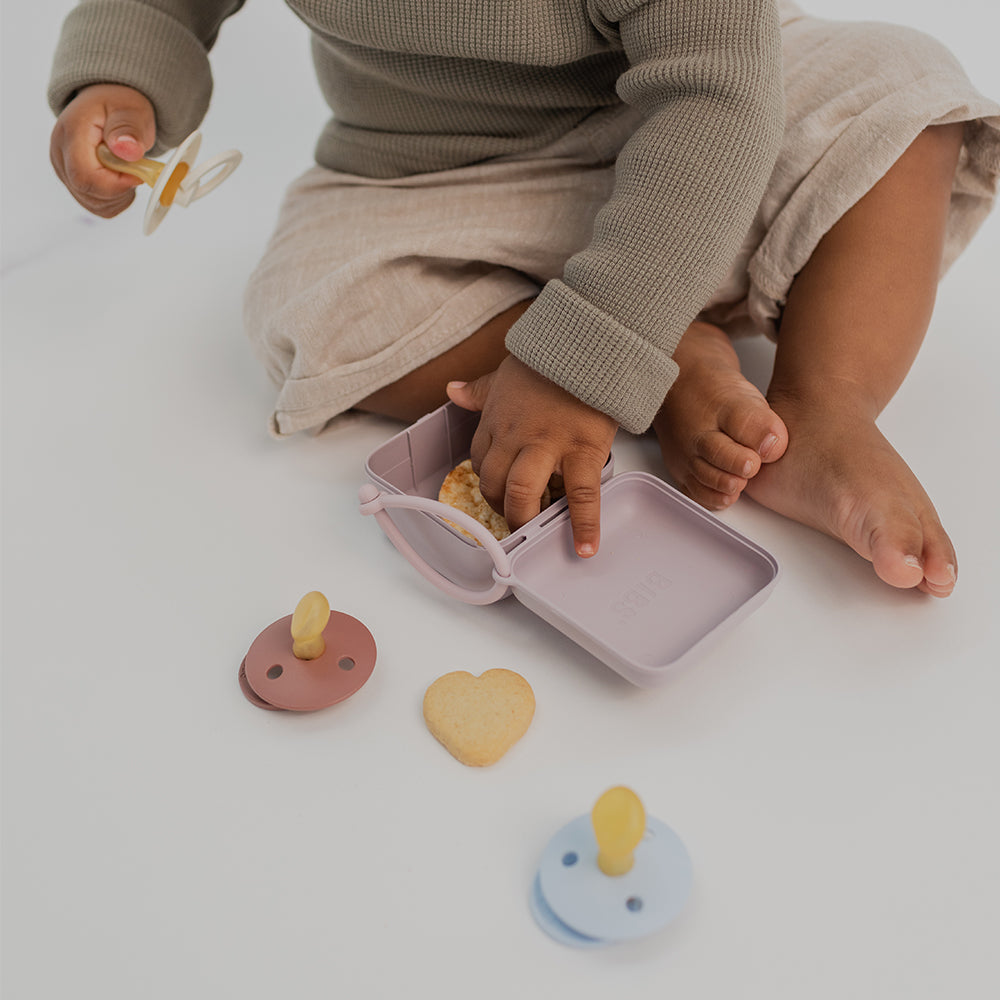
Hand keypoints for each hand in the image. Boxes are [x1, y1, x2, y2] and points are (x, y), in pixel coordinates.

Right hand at [50, 84, 155, 216]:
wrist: (108, 106)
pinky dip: (116, 200)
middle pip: (89, 193)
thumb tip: (127, 150)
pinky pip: (98, 207)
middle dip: (120, 189)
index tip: (136, 171)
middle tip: (134, 168)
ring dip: (120, 196)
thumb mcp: (131, 110)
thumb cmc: (119, 107)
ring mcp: (64, 172)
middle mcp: (60, 155)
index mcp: (71, 133)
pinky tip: (122, 181)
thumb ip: (129, 129)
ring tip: (127, 170)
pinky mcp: (73, 184)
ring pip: (95, 205)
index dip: (116, 182)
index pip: (85, 176)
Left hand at [447, 356, 617, 556]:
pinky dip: (583, 526)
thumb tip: (453, 390)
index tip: (502, 492)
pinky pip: (580, 496)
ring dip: (526, 519)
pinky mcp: (583, 450)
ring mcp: (549, 445)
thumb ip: (480, 390)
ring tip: (537, 534)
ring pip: (523, 494)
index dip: (490, 482)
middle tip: (518, 519)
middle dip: (503, 508)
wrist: (589, 342)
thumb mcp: (506, 374)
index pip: (480, 462)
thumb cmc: (551, 361)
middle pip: (495, 484)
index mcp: (497, 420)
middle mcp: (516, 435)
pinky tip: (584, 548)